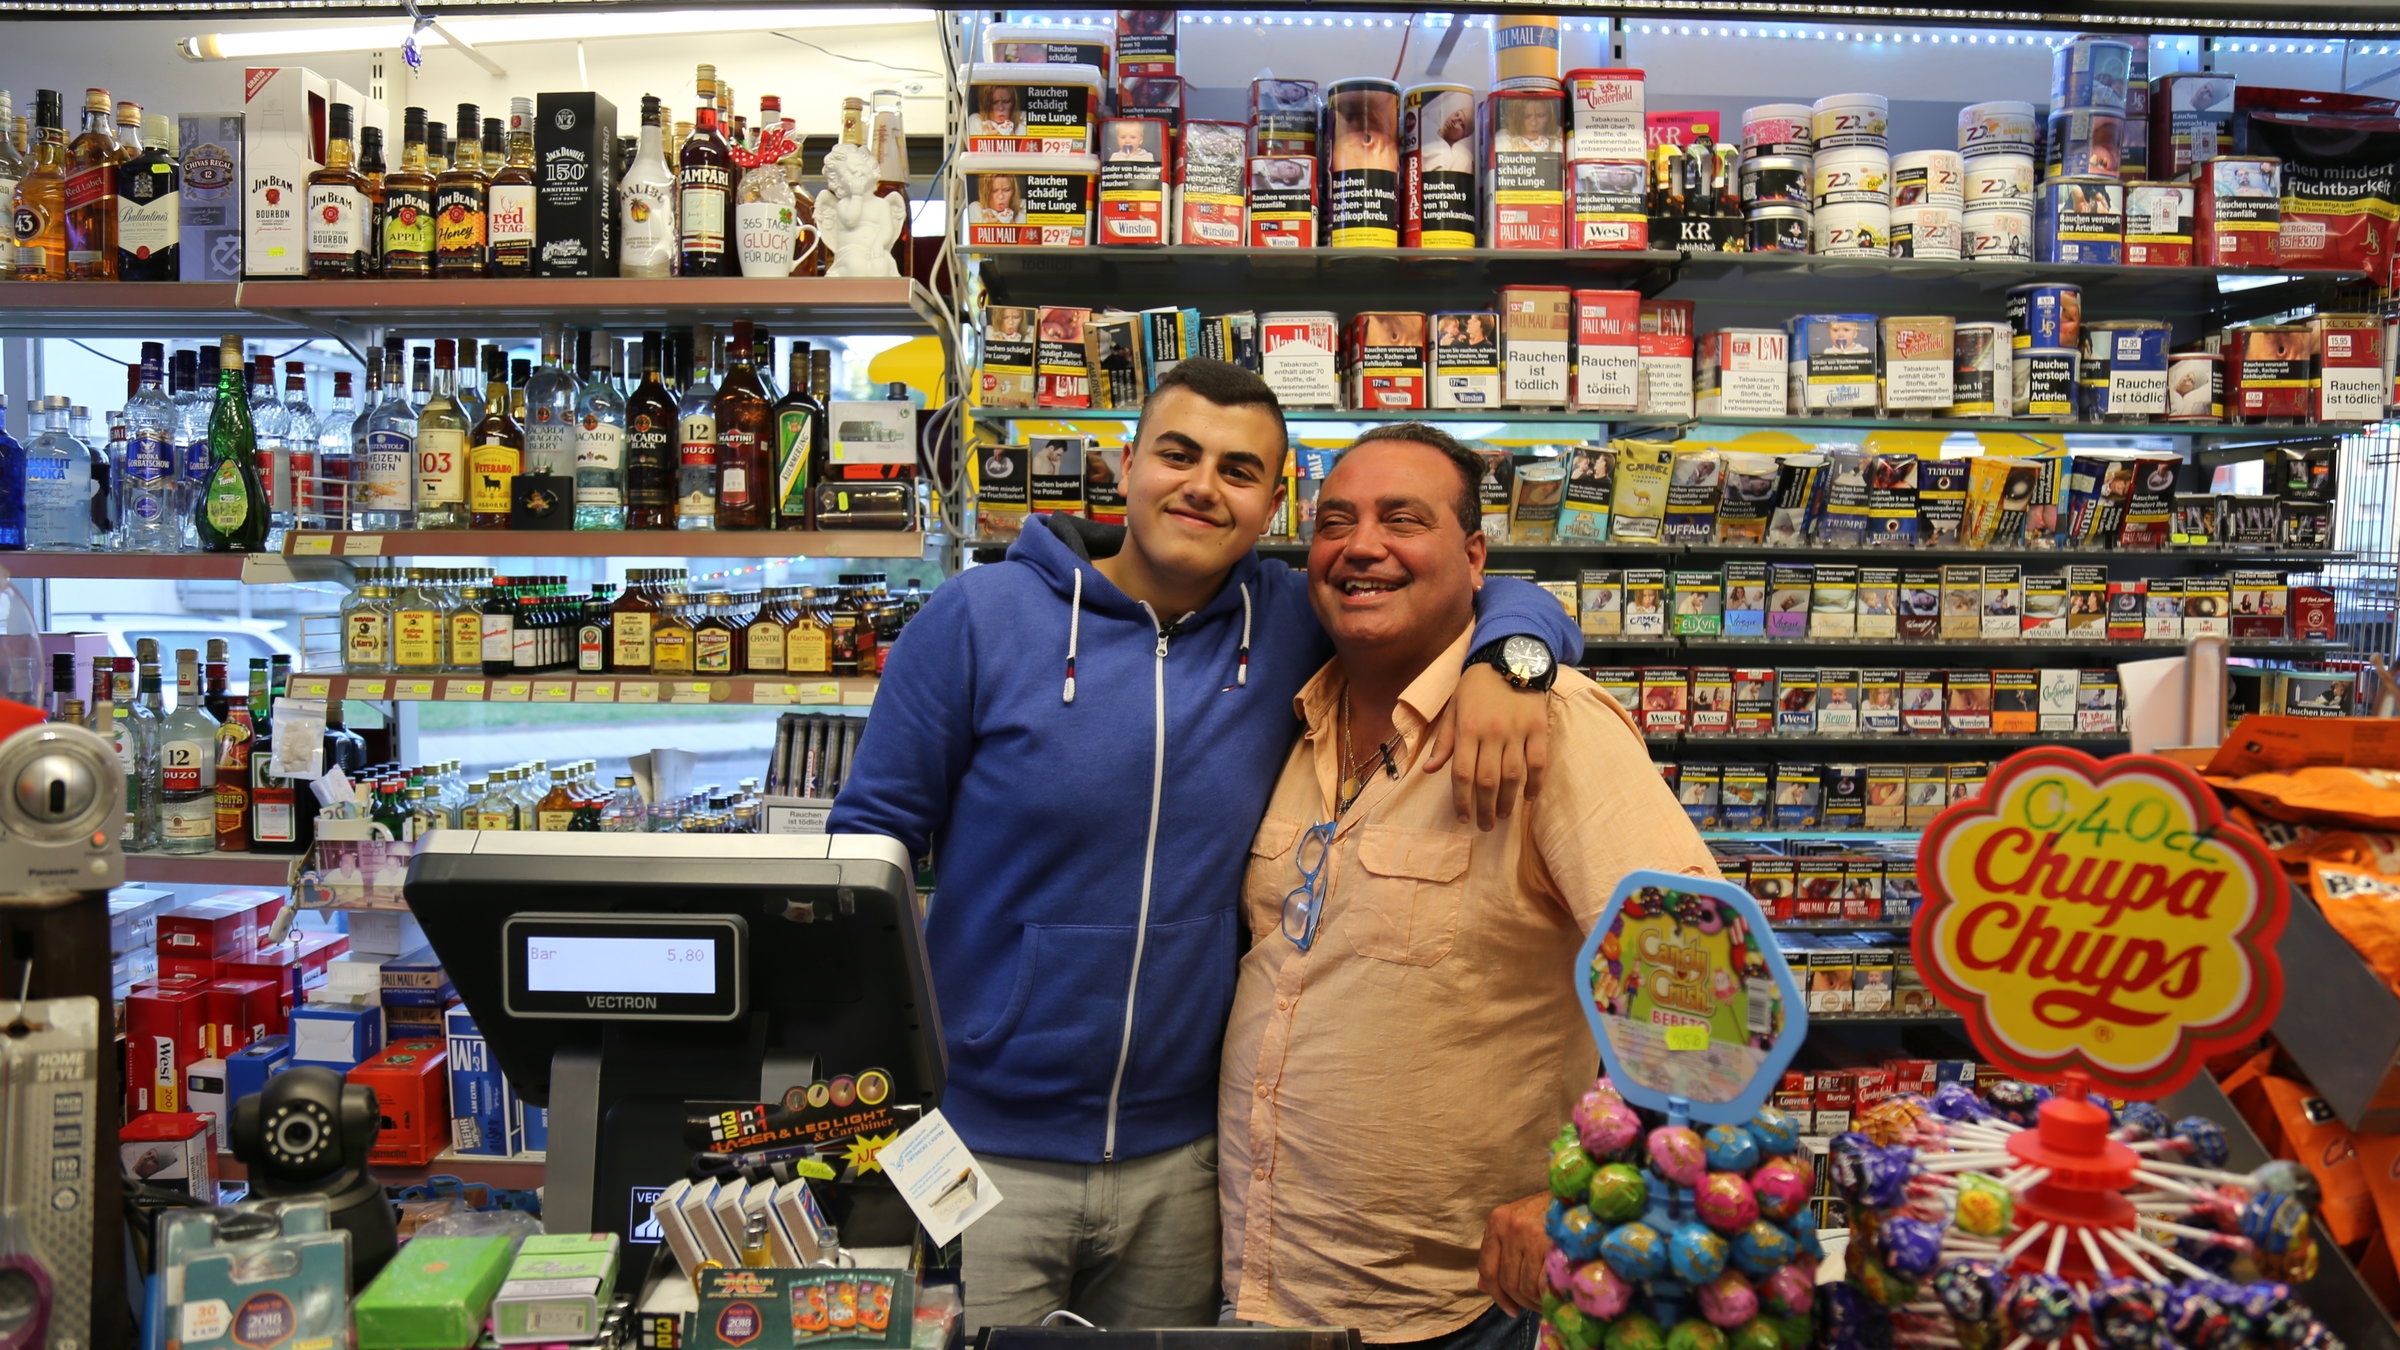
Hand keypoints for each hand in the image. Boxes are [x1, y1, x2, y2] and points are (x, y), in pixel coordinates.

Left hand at [1422, 664, 1550, 830]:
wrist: (1510, 657)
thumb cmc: (1476, 686)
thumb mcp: (1453, 709)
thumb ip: (1444, 742)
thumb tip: (1428, 770)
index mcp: (1467, 729)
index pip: (1462, 773)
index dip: (1461, 800)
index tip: (1463, 818)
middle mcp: (1491, 733)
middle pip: (1487, 780)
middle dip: (1485, 808)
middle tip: (1485, 826)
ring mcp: (1517, 731)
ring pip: (1513, 775)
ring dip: (1508, 801)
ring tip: (1503, 816)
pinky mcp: (1538, 728)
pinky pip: (1538, 762)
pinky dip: (1535, 783)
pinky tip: (1528, 797)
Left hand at [1477, 1193, 1551, 1316]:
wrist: (1582, 1191)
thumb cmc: (1552, 1209)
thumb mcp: (1520, 1222)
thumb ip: (1500, 1251)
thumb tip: (1483, 1287)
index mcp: (1498, 1220)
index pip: (1487, 1268)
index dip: (1497, 1295)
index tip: (1510, 1309)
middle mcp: (1510, 1226)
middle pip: (1507, 1281)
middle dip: (1521, 1301)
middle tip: (1536, 1307)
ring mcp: (1530, 1234)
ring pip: (1525, 1286)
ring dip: (1537, 1301)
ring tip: (1548, 1301)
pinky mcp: (1550, 1242)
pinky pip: (1544, 1283)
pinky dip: (1549, 1296)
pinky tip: (1557, 1296)